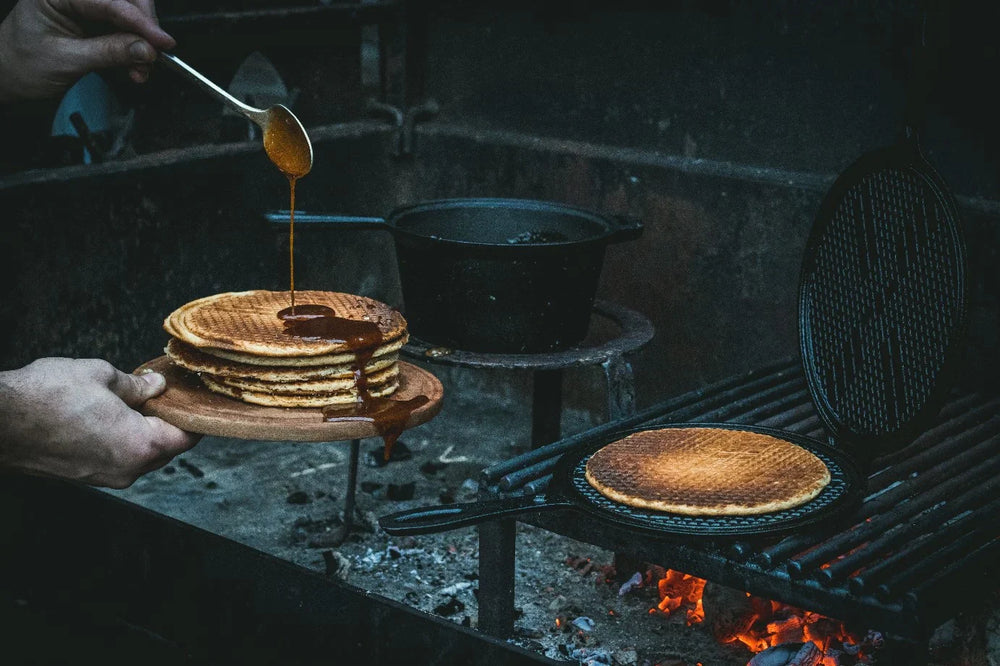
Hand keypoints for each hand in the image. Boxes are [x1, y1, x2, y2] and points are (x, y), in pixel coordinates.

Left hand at [0, 0, 175, 102]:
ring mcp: (86, 9)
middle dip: (144, 28)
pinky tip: (134, 66)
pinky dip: (136, 49)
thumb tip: (146, 49)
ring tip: (141, 69)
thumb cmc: (22, 65)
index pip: (109, 1)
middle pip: (125, 1)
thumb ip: (109, 53)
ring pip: (130, 16)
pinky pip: (125, 31)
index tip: (163, 42)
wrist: (8, 78)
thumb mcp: (67, 60)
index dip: (141, 22)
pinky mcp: (94, 24)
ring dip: (142, 42)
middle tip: (153, 55)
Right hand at [0, 357, 199, 487]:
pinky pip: (117, 460)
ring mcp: (103, 477)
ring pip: (140, 456)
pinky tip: (109, 417)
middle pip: (166, 449)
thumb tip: (155, 385)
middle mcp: (126, 470)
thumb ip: (136, 385)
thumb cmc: (44, 398)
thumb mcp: (100, 376)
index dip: (194, 416)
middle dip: (168, 423)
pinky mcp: (83, 477)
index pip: (187, 437)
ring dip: (143, 432)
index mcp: (140, 446)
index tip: (193, 400)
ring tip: (133, 403)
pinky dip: (122, 441)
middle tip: (163, 395)